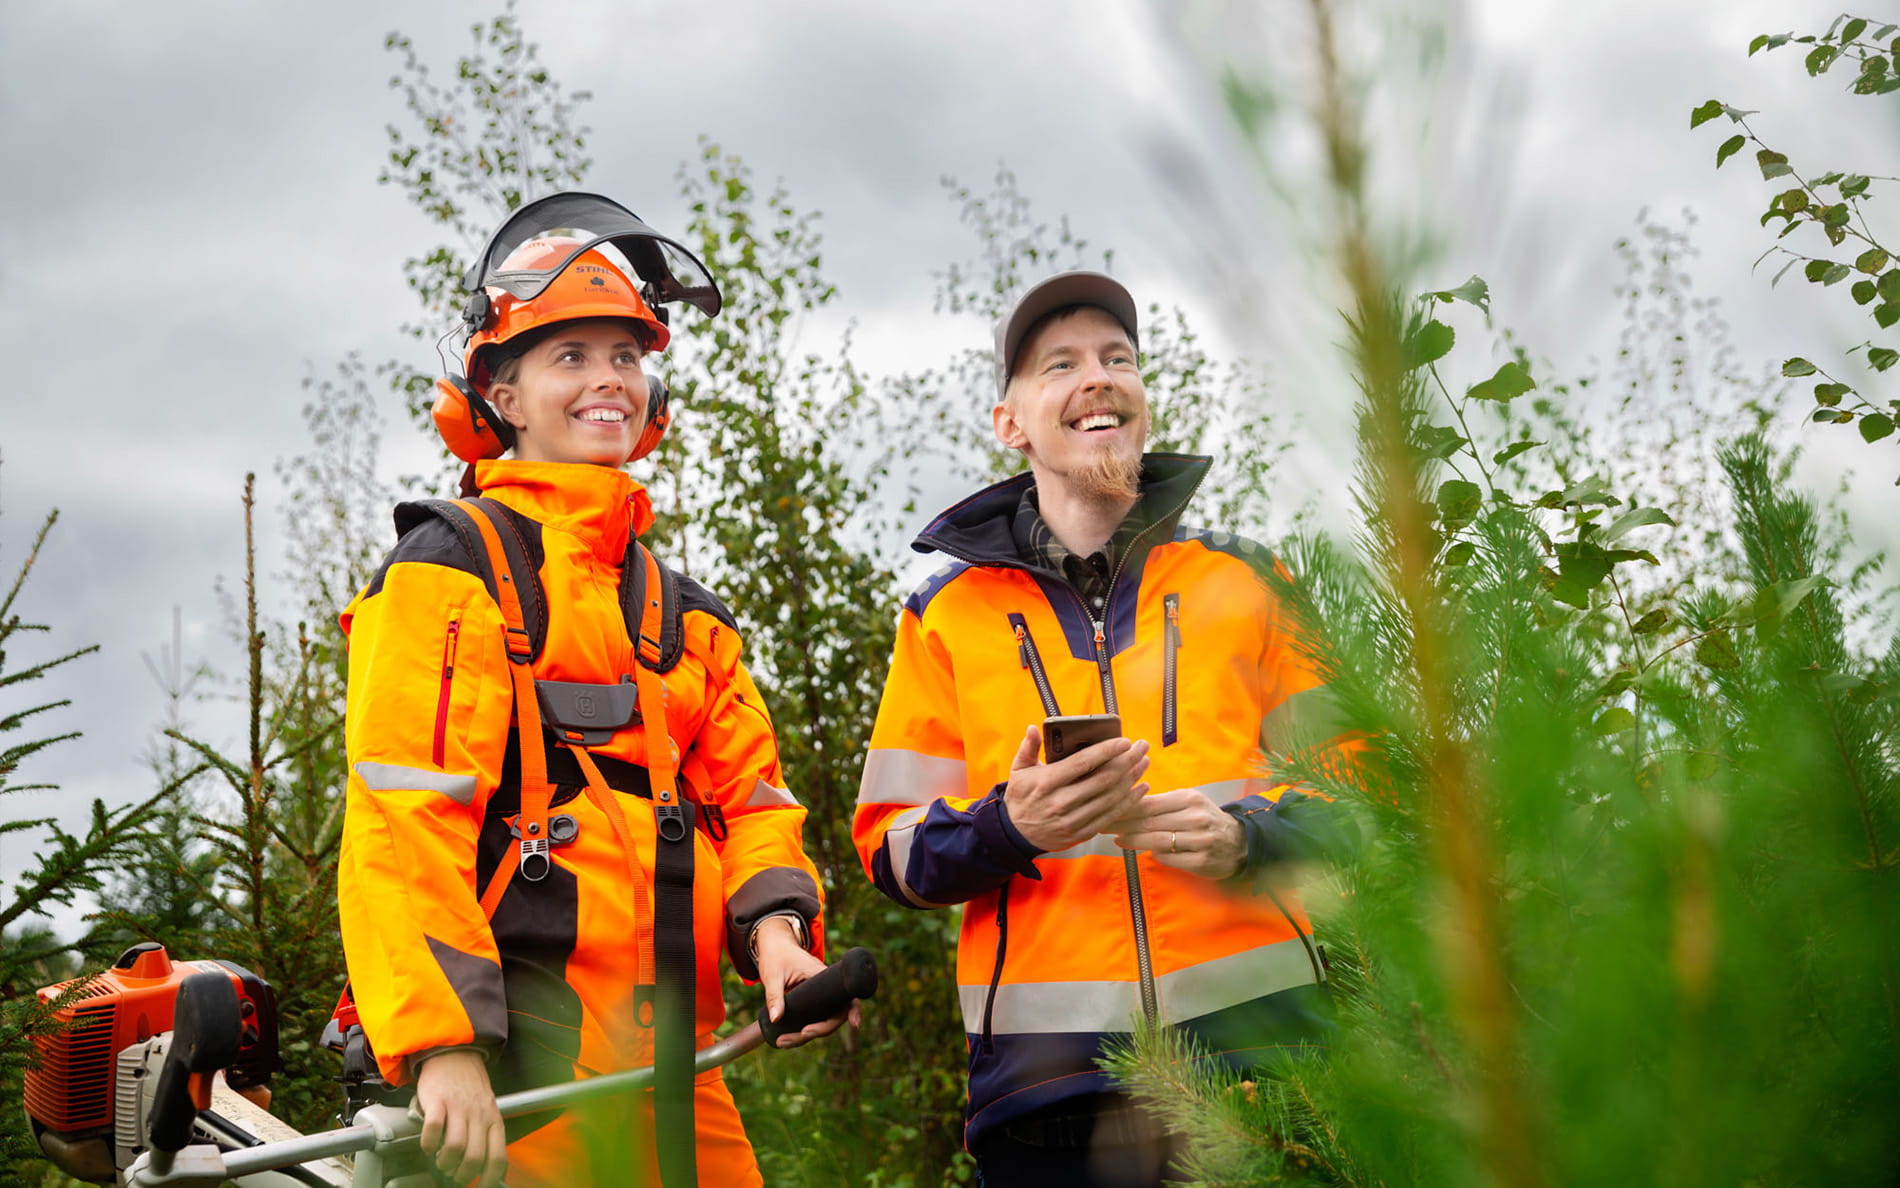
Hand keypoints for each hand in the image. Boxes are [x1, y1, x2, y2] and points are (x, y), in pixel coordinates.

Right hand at [413, 1049, 506, 1187]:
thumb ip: (485, 1135)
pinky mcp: (438, 1100)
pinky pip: (433, 1128)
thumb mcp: (487, 1110)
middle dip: (462, 1174)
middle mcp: (479, 1115)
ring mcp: (459, 1107)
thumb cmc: (470, 1087)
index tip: (480, 1185)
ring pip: (456, 1146)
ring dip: (445, 1162)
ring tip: (441, 1160)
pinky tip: (428, 1144)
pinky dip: (429, 1143)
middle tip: (454, 1174)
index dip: (489, 1178)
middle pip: (474, 1157)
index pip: (498, 1157)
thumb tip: (480, 1167)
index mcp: (494, 1120)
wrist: (455, 1055)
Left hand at [755, 917, 860, 1048]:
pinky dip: (802, 1031)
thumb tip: (776, 1019)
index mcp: (823, 976)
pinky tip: (788, 1039)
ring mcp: (819, 996)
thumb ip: (774, 995)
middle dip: (817, 1031)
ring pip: (821, 1020)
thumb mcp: (773, 975)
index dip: (853, 1011)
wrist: (774, 946)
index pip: (846, 996)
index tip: (855, 1024)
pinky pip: (813, 1018)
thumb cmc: (777, 956)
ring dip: (805, 1035)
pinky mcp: (810, 1001)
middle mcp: (825, 987)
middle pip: (832, 1016)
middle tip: (790, 1038)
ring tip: (781, 1042)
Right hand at [1003, 725, 1149, 853]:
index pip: (1082, 763)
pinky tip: (1140, 788)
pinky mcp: (1081, 833)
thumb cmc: (1021, 797)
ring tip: (1144, 763)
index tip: (1124, 741)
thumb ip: (1027, 748)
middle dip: (1127, 761)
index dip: (1106, 751)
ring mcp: (1072, 820)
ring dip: (1131, 779)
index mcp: (1046, 782)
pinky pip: (1110, 816)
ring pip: (1110, 798)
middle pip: (1102, 780)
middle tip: (1142, 747)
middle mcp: (1060, 802)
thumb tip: (1033, 728)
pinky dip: (1128, 802)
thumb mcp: (1018, 770)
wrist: (1016, 834)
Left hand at [1109, 787, 1246, 879]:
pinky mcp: (1202, 861)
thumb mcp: (1188, 804)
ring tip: (1117, 840)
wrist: (1240, 843)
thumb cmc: (1206, 819)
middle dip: (1123, 824)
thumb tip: (1126, 803)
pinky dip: (1157, 855)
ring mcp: (1200, 840)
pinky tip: (1146, 853)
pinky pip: (1170, 858)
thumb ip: (1162, 804)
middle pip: (1150, 821)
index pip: (1149, 803)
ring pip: (1157, 840)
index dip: (1125, 808)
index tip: (1107, 810)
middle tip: (1102, 826)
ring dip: (1134, 841)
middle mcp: (1195, 818)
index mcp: (1189, 799)